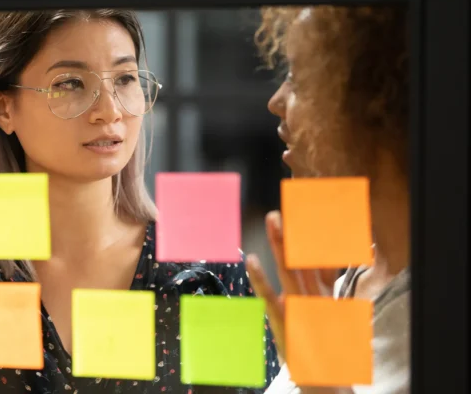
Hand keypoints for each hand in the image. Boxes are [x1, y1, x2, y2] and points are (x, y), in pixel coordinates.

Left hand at [246, 211, 341, 392]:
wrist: (326, 383)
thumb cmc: (324, 351)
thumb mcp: (329, 318)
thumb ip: (328, 293)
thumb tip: (332, 274)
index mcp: (323, 295)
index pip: (319, 259)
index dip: (314, 236)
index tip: (307, 212)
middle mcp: (313, 296)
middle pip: (304, 257)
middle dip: (294, 232)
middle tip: (284, 208)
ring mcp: (300, 307)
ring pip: (290, 269)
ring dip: (281, 243)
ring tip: (272, 219)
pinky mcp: (284, 321)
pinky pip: (270, 296)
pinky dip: (260, 278)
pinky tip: (251, 260)